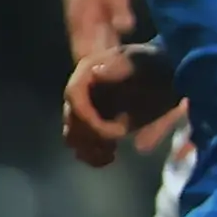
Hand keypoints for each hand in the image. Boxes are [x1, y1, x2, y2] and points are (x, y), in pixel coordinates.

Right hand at [61, 44, 181, 166]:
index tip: (119, 133)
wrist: (143, 64)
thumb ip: (119, 66)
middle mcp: (77, 97)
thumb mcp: (136, 59)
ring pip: (74, 137)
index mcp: (83, 79)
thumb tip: (97, 73)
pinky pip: (82, 144)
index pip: (77, 106)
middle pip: (73, 125)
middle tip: (115, 147)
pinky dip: (92, 153)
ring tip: (111, 154)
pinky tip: (109, 157)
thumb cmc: (141, 61)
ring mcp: (81, 111)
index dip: (93, 123)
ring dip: (90, 149)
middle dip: (92, 140)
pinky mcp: (91, 124)